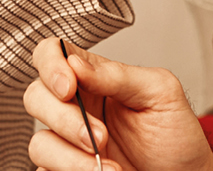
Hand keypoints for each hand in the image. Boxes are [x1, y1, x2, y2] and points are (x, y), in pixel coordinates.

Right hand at [27, 38, 212, 170]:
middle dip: (64, 119)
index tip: (68, 87)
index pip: (53, 54)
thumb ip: (118, 75)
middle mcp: (76, 106)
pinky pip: (46, 170)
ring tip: (106, 167)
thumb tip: (76, 63)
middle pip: (36, 97)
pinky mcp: (67, 170)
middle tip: (99, 137)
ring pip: (39, 142)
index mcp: (94, 78)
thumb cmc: (176, 135)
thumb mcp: (160, 93)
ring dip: (71, 158)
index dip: (50, 65)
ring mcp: (68, 142)